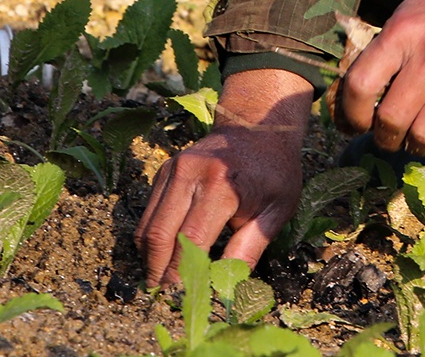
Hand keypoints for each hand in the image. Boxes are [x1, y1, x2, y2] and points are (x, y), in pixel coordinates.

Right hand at [136, 68, 313, 286]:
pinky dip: (151, 238)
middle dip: (159, 271)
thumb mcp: (276, 210)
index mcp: (221, 185)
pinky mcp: (164, 171)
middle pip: (160, 234)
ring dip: (150, 257)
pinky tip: (163, 256)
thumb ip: (249, 248)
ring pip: (147, 224)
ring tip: (160, 282)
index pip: (191, 240)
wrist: (257, 126)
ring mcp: (173, 170)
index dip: (183, 273)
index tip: (183, 298)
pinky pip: (149, 211)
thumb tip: (226, 287)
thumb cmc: (274, 172)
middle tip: (165, 297)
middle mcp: (190, 174)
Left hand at [336, 0, 424, 156]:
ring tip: (418, 137)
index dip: (349, 114)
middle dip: (384, 138)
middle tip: (389, 137)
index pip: (360, 85)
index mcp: (403, 32)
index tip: (353, 125)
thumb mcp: (411, 13)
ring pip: (423, 136)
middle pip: (390, 120)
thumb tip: (351, 93)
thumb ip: (384, 48)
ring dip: (416, 145)